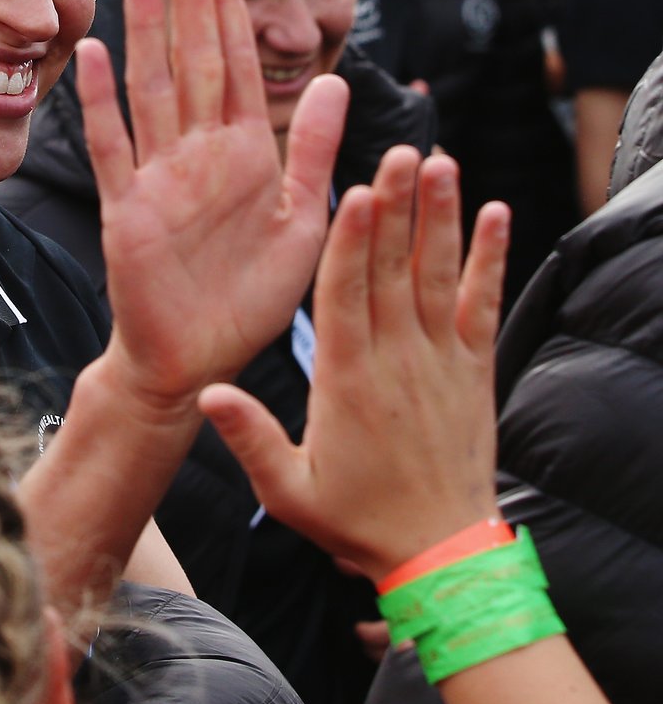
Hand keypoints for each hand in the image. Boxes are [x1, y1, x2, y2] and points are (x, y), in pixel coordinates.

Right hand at [78, 0, 348, 405]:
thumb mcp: (304, 224)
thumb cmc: (249, 300)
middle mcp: (200, 153)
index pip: (238, 62)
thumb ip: (315, 152)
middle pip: (192, 56)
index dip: (229, 4)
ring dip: (146, 27)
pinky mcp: (127, 210)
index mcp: (247, 153)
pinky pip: (114, 148)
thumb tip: (335, 81)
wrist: (197, 361)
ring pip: (152, 86)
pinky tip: (92, 56)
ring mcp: (158, 177)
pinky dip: (101, 103)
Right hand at [199, 148, 510, 582]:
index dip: (352, 239)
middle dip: (397, 206)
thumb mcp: (288, 489)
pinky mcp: (474, 370)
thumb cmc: (356, 520)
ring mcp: (441, 362)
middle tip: (400, 151)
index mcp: (348, 379)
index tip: (356, 187)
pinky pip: (482, 304)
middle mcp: (397, 359)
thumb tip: (206, 393)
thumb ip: (250, 437)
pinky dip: (492, 258)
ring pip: (439, 275)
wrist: (441, 552)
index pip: (347, 294)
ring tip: (441, 162)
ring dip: (441, 217)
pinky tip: (496, 214)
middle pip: (394, 269)